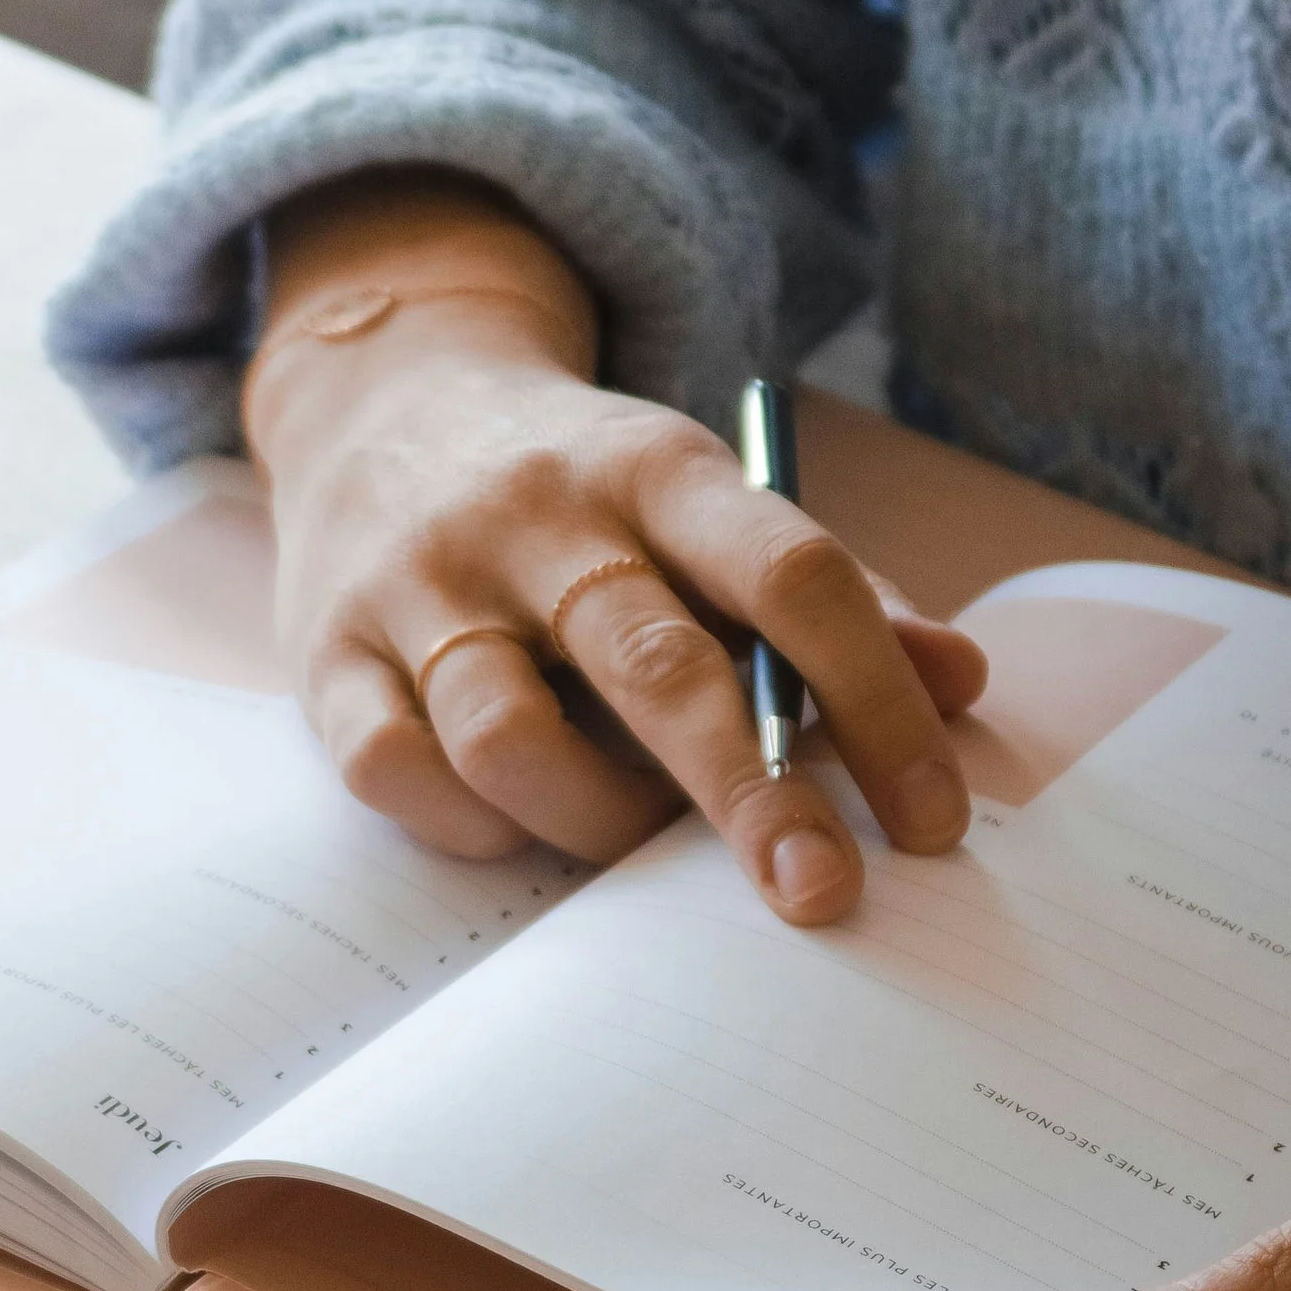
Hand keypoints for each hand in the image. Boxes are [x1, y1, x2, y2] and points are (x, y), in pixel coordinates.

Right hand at [247, 173, 987, 925]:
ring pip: (511, 738)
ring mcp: (419, 582)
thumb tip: (963, 685)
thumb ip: (833, 595)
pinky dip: (471, 825)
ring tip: (638, 833)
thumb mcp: (704, 502)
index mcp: (656, 468)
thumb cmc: (579, 491)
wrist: (380, 397)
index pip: (790, 575)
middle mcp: (534, 517)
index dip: (878, 702)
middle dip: (754, 796)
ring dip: (597, 818)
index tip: (931, 820)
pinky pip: (397, 773)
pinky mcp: (326, 649)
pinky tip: (518, 820)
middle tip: (820, 893)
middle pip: (658, 668)